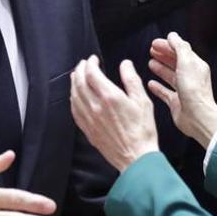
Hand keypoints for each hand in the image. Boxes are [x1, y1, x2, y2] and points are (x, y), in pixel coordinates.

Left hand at [69, 56, 158, 172]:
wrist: (135, 156)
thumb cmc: (142, 130)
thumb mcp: (143, 101)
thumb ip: (131, 80)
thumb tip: (125, 64)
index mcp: (109, 97)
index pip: (92, 73)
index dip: (90, 63)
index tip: (93, 59)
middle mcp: (95, 106)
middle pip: (79, 82)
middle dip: (80, 69)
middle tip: (83, 64)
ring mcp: (89, 119)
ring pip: (74, 95)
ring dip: (74, 82)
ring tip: (77, 75)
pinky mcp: (87, 129)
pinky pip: (74, 110)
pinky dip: (73, 99)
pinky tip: (76, 96)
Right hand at [148, 32, 216, 147]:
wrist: (197, 116)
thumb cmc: (194, 91)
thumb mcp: (186, 62)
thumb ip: (179, 47)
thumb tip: (173, 35)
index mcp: (195, 66)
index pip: (180, 51)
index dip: (167, 45)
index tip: (154, 43)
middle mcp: (190, 77)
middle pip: (175, 62)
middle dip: (163, 55)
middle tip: (151, 50)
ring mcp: (183, 90)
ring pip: (170, 76)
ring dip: (160, 68)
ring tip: (151, 63)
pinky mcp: (176, 102)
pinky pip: (165, 92)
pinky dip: (158, 87)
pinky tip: (151, 83)